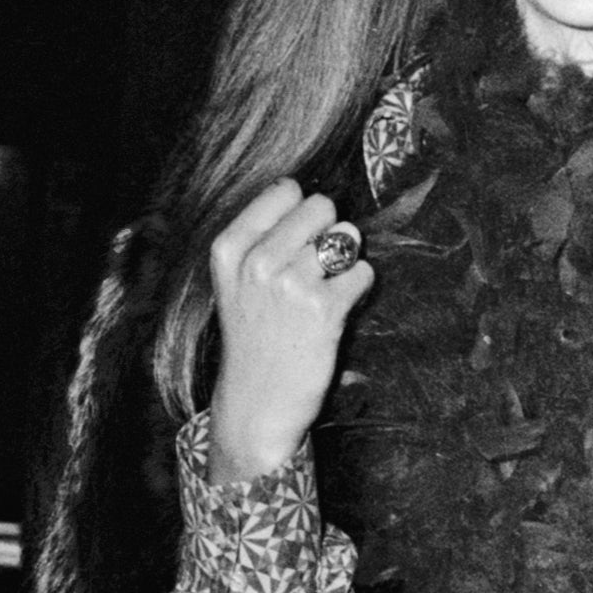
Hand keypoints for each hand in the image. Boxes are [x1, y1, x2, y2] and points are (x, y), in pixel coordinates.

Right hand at [206, 181, 374, 482]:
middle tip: (317, 268)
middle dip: (328, 232)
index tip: (297, 240)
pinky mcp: (324, 308)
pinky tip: (339, 309)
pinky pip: (363, 271)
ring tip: (326, 290)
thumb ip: (266, 238)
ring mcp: (290, 284)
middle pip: (320, 206)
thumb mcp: (237, 281)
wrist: (257, 402)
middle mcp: (256, 261)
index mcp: (229, 248)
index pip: (284, 190)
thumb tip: (316, 197)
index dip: (302, 211)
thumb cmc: (254, 338)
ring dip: (347, 261)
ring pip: (346, 236)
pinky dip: (360, 287)